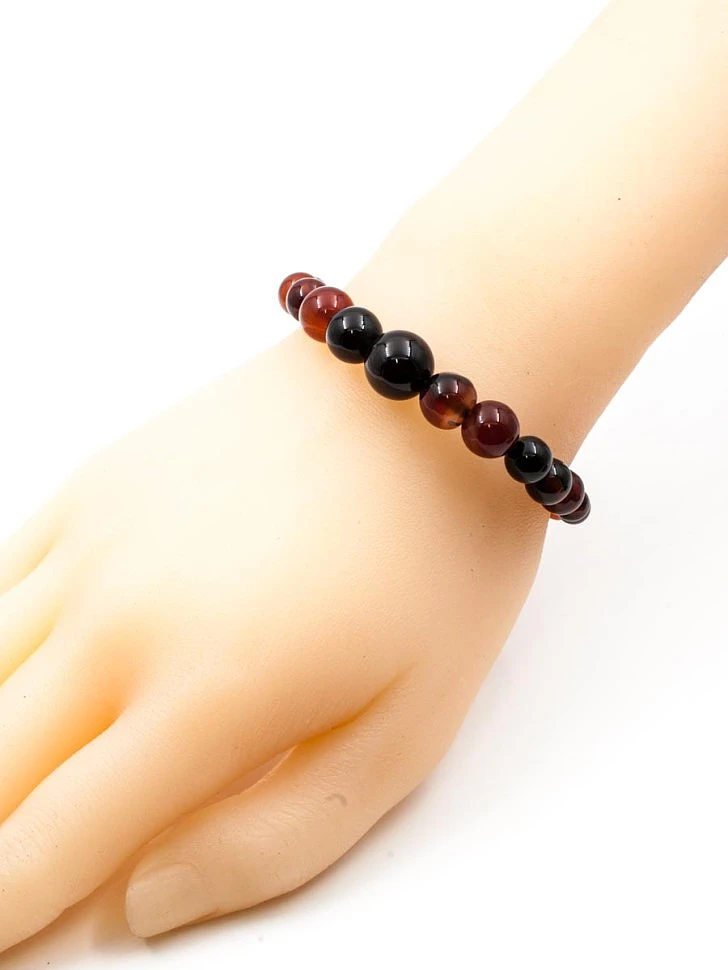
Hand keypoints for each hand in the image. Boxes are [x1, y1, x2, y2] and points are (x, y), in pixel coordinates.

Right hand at [0, 325, 545, 947]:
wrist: (424, 390)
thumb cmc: (437, 558)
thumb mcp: (404, 733)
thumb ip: (269, 841)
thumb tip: (142, 900)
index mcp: (208, 694)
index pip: (49, 846)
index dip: (3, 915)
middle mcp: (120, 618)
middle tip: (7, 868)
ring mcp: (95, 542)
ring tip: (12, 778)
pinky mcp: (94, 486)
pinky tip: (13, 681)